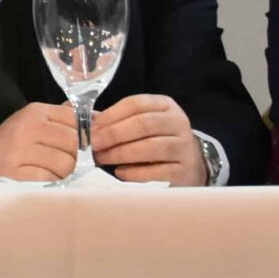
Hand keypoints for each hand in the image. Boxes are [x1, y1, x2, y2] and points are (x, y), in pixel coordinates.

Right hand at [0, 102, 78, 181]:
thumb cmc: (11, 144)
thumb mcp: (33, 124)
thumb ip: (62, 120)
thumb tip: (98, 119)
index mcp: (35, 112)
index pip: (75, 118)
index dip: (84, 134)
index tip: (83, 145)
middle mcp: (28, 127)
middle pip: (74, 142)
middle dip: (76, 156)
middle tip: (67, 162)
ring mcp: (20, 151)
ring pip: (66, 164)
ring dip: (64, 172)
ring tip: (52, 171)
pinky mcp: (16, 173)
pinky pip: (51, 179)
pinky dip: (51, 182)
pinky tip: (41, 179)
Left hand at [90, 94, 206, 185]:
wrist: (190, 164)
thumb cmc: (158, 140)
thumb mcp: (144, 124)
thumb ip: (120, 120)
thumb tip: (88, 122)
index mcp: (165, 105)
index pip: (136, 104)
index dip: (111, 115)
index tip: (91, 127)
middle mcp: (178, 122)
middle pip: (143, 124)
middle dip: (113, 134)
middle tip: (93, 144)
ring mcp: (184, 147)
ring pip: (151, 147)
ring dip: (121, 153)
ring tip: (102, 158)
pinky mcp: (184, 171)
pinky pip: (157, 171)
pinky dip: (135, 173)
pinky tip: (119, 173)